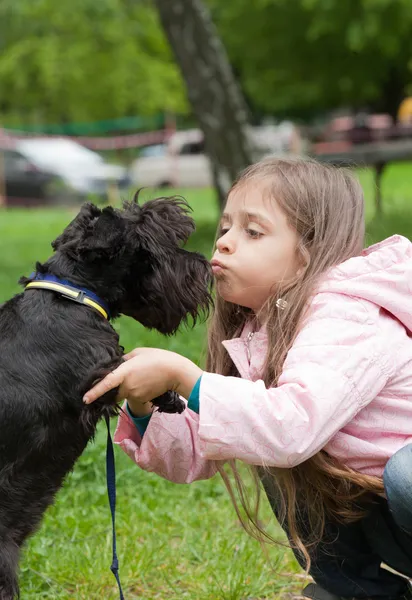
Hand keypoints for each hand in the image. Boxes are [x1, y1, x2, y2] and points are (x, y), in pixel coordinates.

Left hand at [83, 348, 202, 416]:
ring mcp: (135, 394)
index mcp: (124, 372)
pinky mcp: (142, 399)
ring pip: (125, 393)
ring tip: (142, 375)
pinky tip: (146, 382)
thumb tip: (117, 365)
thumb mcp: (138, 353)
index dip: (94, 392)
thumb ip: (124, 359)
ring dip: (128, 387)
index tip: (85, 399)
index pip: (106, 383)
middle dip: (114, 387)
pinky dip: (137, 390)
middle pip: (114, 391)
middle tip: (127, 377)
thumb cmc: (158, 358)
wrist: (175, 372)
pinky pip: (134, 396)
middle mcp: (127, 386)